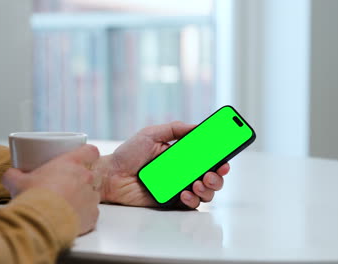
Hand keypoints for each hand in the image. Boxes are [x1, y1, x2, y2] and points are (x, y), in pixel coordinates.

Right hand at [2, 144, 100, 235]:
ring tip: (68, 205)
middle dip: (84, 179)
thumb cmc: (33, 198)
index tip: (83, 159)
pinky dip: (84, 215)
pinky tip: (71, 218)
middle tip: (69, 186)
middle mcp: (85, 177)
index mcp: (71, 164)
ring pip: (92, 194)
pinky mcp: (93, 215)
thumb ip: (14, 174)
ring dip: (83, 198)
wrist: (41, 222)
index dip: (88, 154)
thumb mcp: (17, 182)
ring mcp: (91, 196)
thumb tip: (10, 174)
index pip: (90, 151)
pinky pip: (92, 213)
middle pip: (93, 174)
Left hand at [95, 121, 229, 208]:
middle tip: (212, 172)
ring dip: (208, 188)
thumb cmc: (128, 154)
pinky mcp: (171, 201)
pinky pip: (191, 204)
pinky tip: (186, 192)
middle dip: (218, 176)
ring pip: (206, 192)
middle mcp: (183, 171)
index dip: (220, 158)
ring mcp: (178, 187)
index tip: (225, 158)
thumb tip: (196, 126)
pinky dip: (193, 199)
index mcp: (181, 155)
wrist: (111, 175)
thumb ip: (174, 128)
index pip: (206, 157)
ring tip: (199, 182)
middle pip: (212, 176)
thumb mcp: (151, 134)